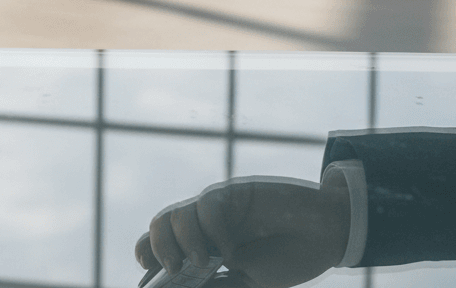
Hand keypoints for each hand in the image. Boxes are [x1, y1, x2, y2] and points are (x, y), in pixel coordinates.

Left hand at [136, 174, 350, 287]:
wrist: (322, 235)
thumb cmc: (285, 260)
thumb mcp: (249, 280)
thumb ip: (221, 282)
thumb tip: (192, 285)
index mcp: (201, 246)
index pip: (160, 244)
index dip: (148, 254)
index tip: (149, 270)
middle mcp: (202, 224)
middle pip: (161, 225)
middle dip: (159, 247)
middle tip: (175, 269)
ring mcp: (216, 208)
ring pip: (177, 214)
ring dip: (184, 241)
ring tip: (204, 263)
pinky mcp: (233, 192)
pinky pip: (208, 206)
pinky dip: (214, 231)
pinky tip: (232, 251)